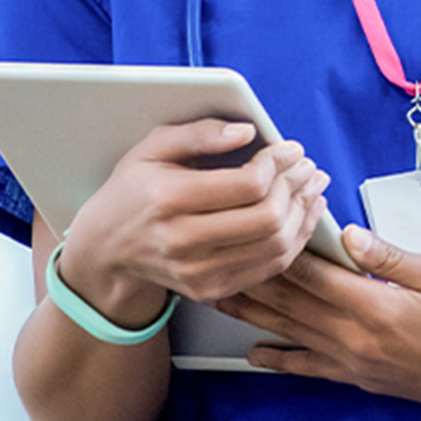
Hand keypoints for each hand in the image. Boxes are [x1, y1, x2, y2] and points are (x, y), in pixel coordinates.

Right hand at [55, 119, 329, 328]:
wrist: (107, 249)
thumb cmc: (133, 190)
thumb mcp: (153, 148)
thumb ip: (200, 134)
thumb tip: (248, 131)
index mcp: (169, 199)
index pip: (246, 185)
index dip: (278, 164)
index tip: (291, 149)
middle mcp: (183, 242)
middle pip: (267, 218)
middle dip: (297, 187)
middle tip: (308, 167)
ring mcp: (198, 273)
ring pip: (275, 247)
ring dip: (304, 214)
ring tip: (313, 188)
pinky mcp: (211, 290)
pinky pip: (269, 269)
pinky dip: (294, 241)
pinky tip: (301, 217)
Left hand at [222, 226, 420, 420]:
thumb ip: (390, 257)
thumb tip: (348, 235)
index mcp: (376, 308)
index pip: (312, 274)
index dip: (281, 246)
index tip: (258, 220)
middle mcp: (355, 340)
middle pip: (290, 304)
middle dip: (251, 276)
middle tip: (217, 253)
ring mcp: (355, 363)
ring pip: (289, 334)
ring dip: (252, 313)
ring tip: (216, 294)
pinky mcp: (360, 379)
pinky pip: (309, 369)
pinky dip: (279, 359)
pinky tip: (254, 353)